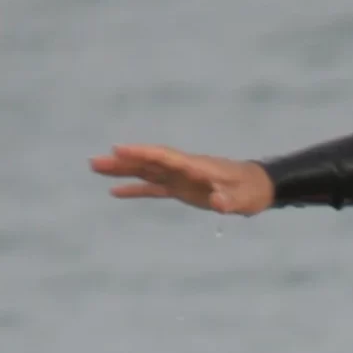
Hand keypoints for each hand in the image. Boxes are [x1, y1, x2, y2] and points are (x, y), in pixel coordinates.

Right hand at [89, 144, 274, 213]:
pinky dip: (135, 189)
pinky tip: (115, 192)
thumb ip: (229, 200)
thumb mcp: (242, 198)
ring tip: (96, 168)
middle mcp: (183, 169)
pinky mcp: (180, 189)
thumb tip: (218, 203)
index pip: (164, 157)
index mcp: (195, 166)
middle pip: (148, 162)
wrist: (257, 187)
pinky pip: (153, 188)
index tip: (118, 149)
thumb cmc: (250, 191)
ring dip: (122, 171)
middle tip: (94, 161)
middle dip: (122, 161)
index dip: (142, 153)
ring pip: (146, 172)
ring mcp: (179, 178)